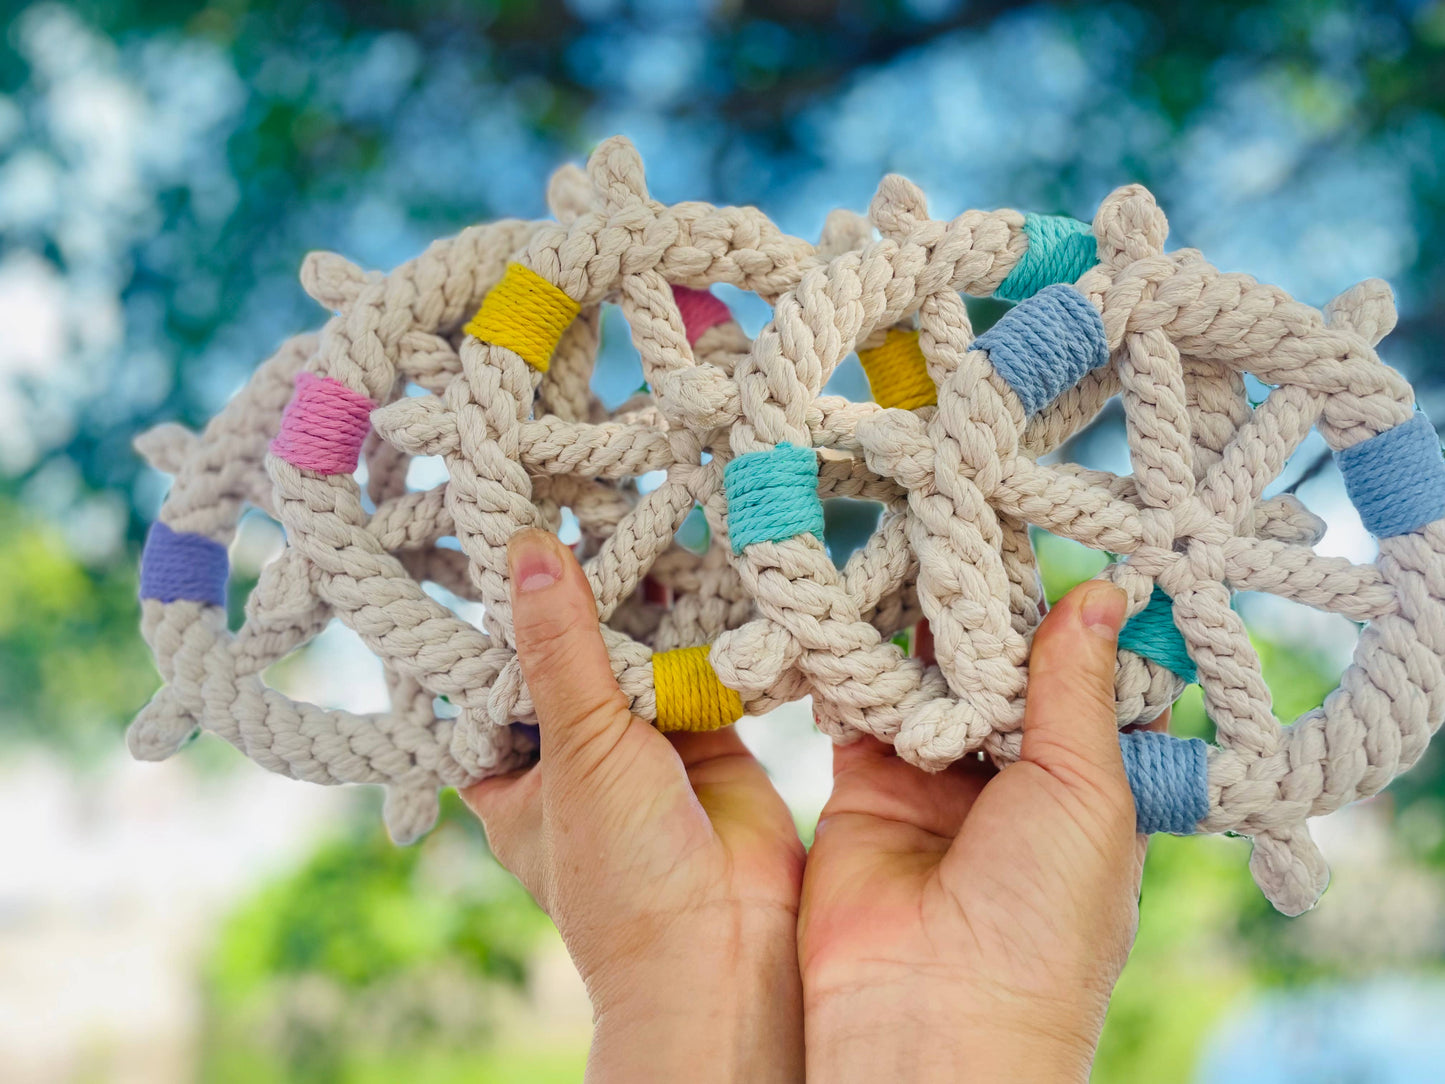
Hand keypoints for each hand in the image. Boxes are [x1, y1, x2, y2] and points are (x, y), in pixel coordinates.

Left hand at [462, 529, 804, 1081]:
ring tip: (635, 518)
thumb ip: (560, 648)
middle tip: (574, 506)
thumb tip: (526, 548)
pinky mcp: (704, 736)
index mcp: (508, 768)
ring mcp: (638, 743)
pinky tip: (697, 565)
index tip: (497, 532)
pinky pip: (694, 666)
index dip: (495, 611)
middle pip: (565, 652)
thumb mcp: (577, 749)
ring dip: (639, 603)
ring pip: (631, 654)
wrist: (727, 949)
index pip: (488, 673)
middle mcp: (569, 750)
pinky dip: (698, 627)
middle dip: (576, 595)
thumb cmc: (623, 872)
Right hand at [798, 581, 1149, 1082]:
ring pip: (927, 681)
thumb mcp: (1086, 791)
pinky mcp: (864, 787)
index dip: (1060, 616)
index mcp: (1084, 787)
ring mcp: (935, 783)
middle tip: (964, 525)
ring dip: (919, 629)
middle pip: (996, 672)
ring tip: (912, 545)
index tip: (1044, 537)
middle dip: (981, 612)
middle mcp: (1010, 781)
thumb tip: (1104, 592)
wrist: (931, 1014)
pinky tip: (860, 606)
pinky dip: (859, 664)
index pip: (1074, 680)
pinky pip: (862, 708)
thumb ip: (1076, 689)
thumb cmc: (1041, 919)